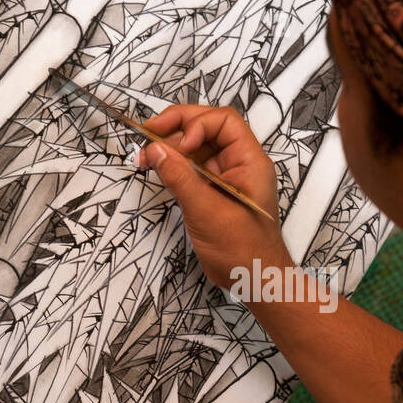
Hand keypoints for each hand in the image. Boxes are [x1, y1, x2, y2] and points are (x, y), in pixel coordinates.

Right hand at [135, 104, 290, 289]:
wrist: (256, 281)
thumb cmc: (245, 251)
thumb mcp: (207, 211)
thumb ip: (180, 178)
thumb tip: (155, 150)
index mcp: (250, 162)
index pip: (223, 122)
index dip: (195, 125)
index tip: (177, 146)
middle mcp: (240, 164)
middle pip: (207, 128)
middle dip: (176, 127)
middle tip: (148, 133)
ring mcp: (226, 178)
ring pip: (197, 148)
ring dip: (170, 146)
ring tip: (146, 155)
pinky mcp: (214, 193)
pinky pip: (193, 168)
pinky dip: (174, 165)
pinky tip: (157, 168)